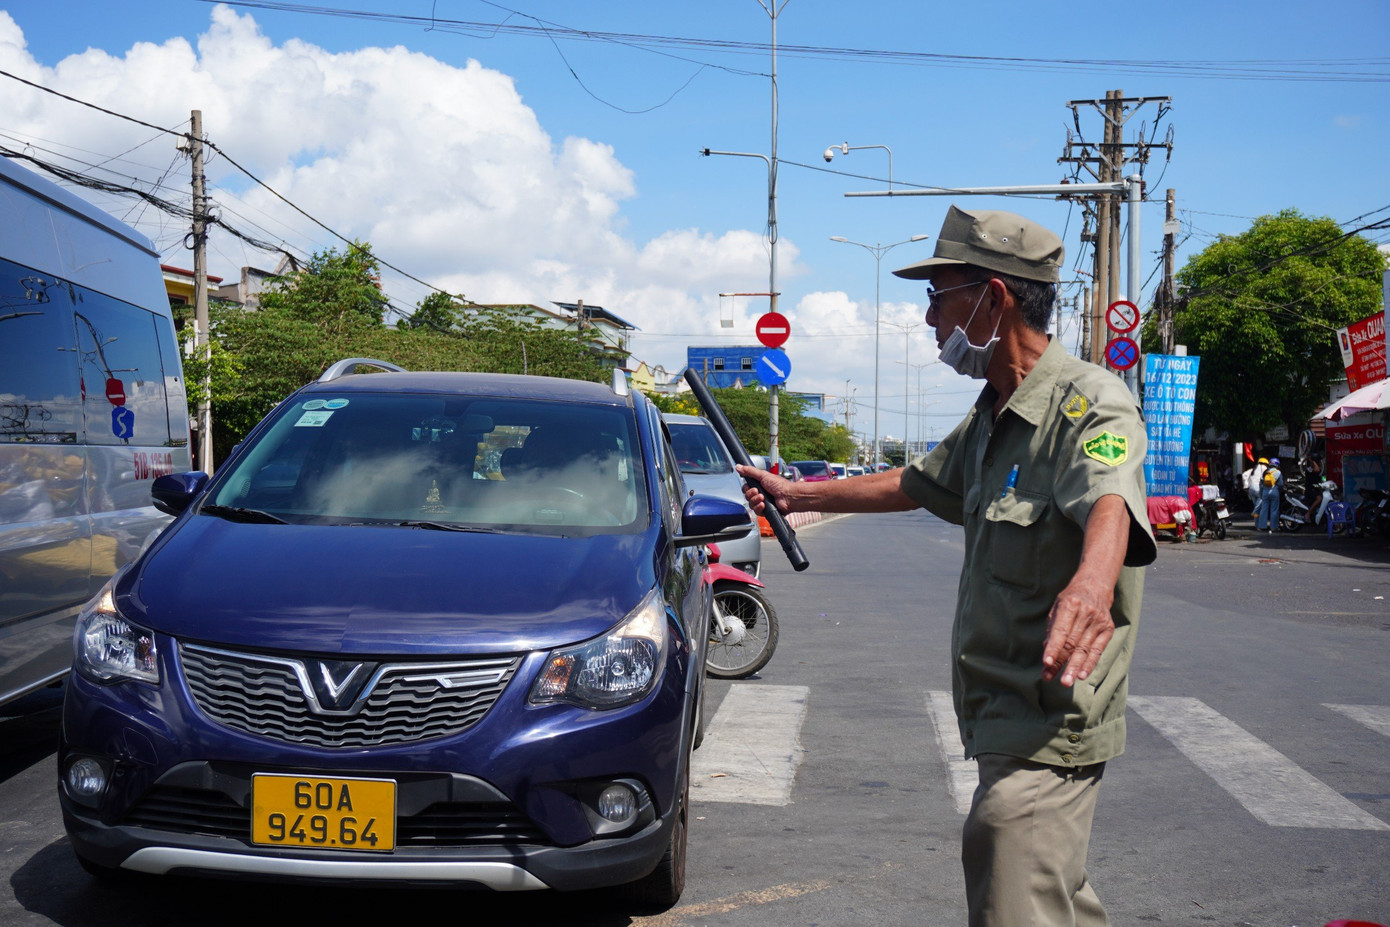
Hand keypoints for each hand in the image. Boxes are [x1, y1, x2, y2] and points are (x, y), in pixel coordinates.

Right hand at [734, 465, 794, 514]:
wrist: (788, 496)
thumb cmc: (780, 485)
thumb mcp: (763, 475)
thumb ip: (750, 471)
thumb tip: (739, 466)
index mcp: (760, 485)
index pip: (746, 488)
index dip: (746, 488)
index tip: (751, 486)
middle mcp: (760, 493)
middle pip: (747, 496)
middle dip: (751, 494)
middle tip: (758, 491)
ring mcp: (762, 502)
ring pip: (751, 504)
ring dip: (756, 501)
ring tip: (763, 498)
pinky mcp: (765, 511)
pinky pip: (756, 511)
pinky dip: (759, 508)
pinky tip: (764, 505)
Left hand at [1041, 572, 1114, 686]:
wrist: (1095, 587)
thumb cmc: (1071, 600)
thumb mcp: (1057, 607)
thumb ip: (1052, 628)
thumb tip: (1047, 650)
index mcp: (1070, 605)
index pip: (1060, 631)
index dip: (1053, 648)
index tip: (1046, 663)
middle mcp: (1085, 613)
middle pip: (1072, 643)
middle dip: (1060, 662)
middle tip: (1050, 678)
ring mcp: (1098, 622)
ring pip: (1084, 649)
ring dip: (1073, 667)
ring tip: (1065, 682)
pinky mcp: (1108, 629)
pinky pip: (1098, 650)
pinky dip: (1089, 664)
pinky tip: (1081, 675)